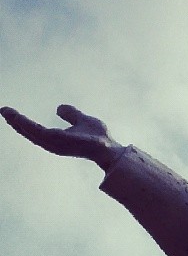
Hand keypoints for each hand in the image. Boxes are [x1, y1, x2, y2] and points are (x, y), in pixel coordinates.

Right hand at [1, 104, 123, 169]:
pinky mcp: (56, 142)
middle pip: (29, 132)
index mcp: (57, 138)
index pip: (35, 130)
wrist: (108, 147)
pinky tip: (17, 118)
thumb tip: (58, 108)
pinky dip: (26, 125)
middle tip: (3, 111)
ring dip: (17, 122)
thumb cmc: (98, 137)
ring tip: (6, 112)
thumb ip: (71, 114)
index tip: (11, 113)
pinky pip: (37, 132)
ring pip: (30, 132)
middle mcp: (52, 143)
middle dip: (15, 122)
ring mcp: (53, 144)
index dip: (23, 122)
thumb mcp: (82, 120)